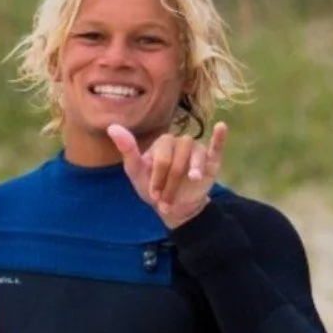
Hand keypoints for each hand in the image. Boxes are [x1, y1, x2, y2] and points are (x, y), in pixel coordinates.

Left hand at [106, 122, 227, 228]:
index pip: (162, 157)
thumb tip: (111, 126)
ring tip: (191, 183)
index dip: (158, 178)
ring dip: (192, 172)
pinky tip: (221, 127)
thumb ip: (127, 149)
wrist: (174, 207)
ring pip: (196, 156)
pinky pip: (216, 146)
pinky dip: (219, 137)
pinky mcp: (211, 160)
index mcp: (163, 142)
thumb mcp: (136, 172)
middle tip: (167, 200)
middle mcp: (181, 142)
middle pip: (179, 159)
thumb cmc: (153, 187)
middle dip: (172, 182)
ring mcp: (196, 150)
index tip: (154, 195)